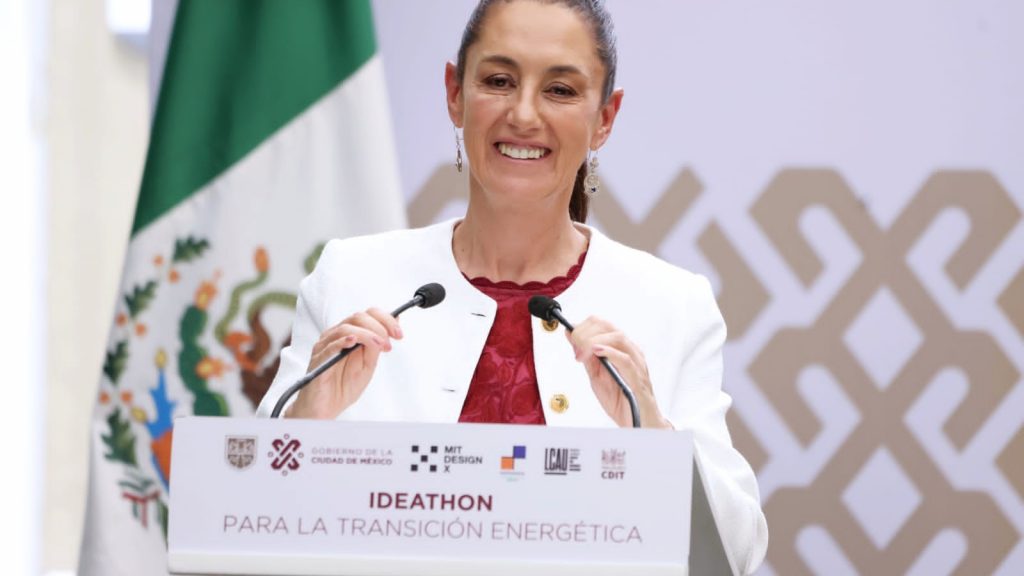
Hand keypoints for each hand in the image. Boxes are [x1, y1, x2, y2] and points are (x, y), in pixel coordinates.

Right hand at [285, 307, 401, 418]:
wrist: (325, 408)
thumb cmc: (343, 387)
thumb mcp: (368, 366)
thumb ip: (377, 345)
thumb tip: (394, 323)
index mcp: (348, 335)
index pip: (366, 315)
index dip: (385, 320)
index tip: (398, 334)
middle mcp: (335, 336)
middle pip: (358, 317)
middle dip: (379, 326)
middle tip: (391, 342)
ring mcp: (325, 346)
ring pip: (346, 328)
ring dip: (367, 334)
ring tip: (380, 345)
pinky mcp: (318, 359)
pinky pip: (330, 345)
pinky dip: (343, 341)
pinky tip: (354, 341)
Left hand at [566, 317, 670, 428]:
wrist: (637, 423)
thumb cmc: (622, 401)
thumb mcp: (596, 376)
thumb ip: (586, 357)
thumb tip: (572, 337)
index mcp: (621, 349)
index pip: (602, 325)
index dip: (583, 327)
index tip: (570, 335)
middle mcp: (630, 352)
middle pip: (609, 327)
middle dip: (586, 332)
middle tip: (574, 344)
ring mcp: (636, 364)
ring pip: (618, 338)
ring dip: (595, 340)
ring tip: (583, 350)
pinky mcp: (638, 379)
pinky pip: (626, 360)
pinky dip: (610, 353)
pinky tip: (597, 352)